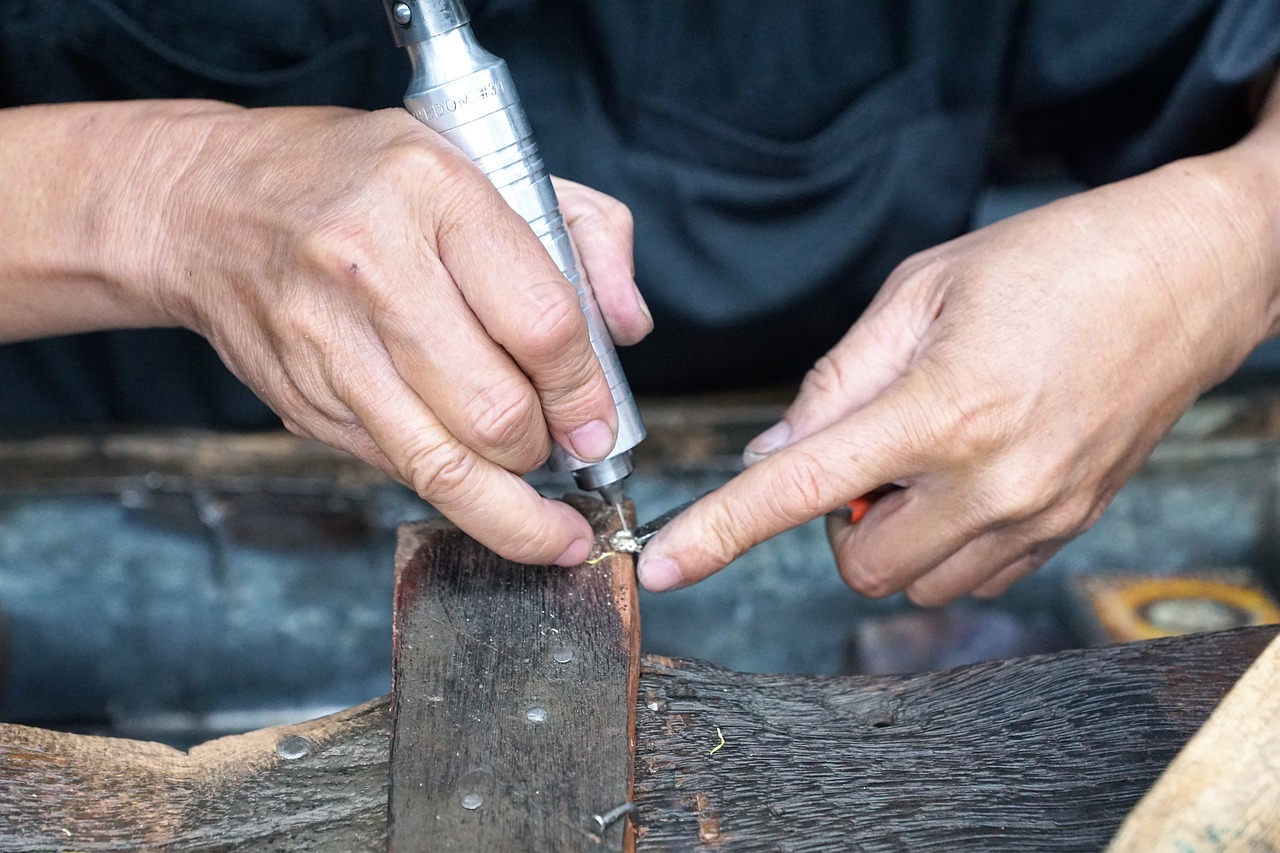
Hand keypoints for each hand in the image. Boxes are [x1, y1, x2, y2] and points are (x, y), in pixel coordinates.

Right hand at [124, 104, 648, 564]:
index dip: (586, 391)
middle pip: (496, 411)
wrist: (209, 206)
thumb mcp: (484, 164)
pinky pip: (399, 471)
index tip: (604, 423)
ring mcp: (328, 343)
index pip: (542, 323)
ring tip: (549, 523)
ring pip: (444, 467)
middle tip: (570, 448)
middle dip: (551, 449)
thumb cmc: (363, 181)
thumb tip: (629, 327)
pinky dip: (455, 492)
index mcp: (434, 193)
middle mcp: (374, 267)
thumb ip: (585, 233)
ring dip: (512, 509)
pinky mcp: (303, 402)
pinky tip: (482, 485)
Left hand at [637, 146, 1279, 602]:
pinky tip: (963, 478)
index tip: (664, 565)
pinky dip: (945, 544)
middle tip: (863, 451)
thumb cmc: (1054, 260)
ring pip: (917, 583)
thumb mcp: (921, 289)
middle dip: (833, 523)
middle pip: (858, 565)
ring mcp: (1040, 514)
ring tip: (923, 458)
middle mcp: (994, 481)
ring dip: (891, 537)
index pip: (802, 491)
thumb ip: (838, 379)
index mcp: (943, 408)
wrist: (1188, 273)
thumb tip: (773, 450)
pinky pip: (976, 577)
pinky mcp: (1072, 528)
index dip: (720, 531)